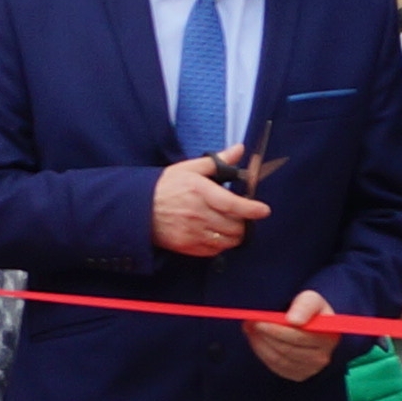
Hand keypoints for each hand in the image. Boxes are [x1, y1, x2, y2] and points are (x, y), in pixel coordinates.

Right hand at [148, 154, 266, 260]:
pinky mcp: (186, 246)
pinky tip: (217, 235)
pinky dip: (220, 245)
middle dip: (244, 222)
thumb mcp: (190, 168)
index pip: (232, 204)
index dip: (252, 209)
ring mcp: (192, 232)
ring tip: (231, 226)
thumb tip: (239, 150)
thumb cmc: (165, 187)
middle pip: (234, 225)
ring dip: (234, 235)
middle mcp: (197, 214)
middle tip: (242, 216)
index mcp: (200, 191)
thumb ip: (217, 161)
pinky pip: (214, 250)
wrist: (138, 209)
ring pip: (227, 240)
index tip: (263, 210)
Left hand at [243, 288, 339, 380]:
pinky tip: (256, 339)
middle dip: (265, 336)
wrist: (309, 324)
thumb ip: (304, 306)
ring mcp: (310, 369)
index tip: (259, 321)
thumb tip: (293, 320)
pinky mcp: (298, 375)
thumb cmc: (309, 311)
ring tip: (250, 329)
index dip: (276, 330)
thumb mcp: (309, 300)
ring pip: (278, 359)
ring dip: (260, 344)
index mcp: (328, 337)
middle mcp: (322, 357)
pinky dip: (262, 353)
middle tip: (249, 323)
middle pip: (286, 350)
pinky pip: (276, 367)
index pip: (298, 337)